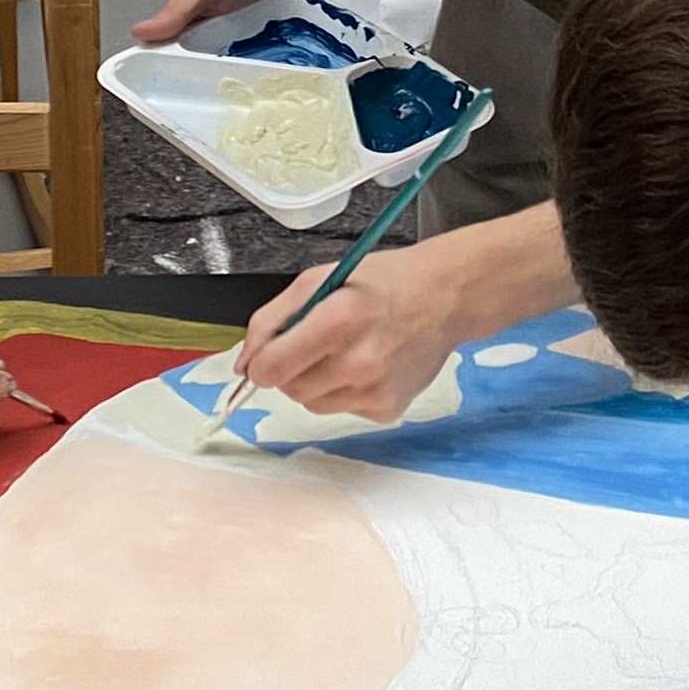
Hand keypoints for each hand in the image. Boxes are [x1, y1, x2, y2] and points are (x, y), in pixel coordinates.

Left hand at [238, 246, 456, 421]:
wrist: (443, 298)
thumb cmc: (381, 283)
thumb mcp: (318, 279)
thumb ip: (271, 320)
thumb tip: (244, 365)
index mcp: (337, 320)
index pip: (272, 369)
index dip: (261, 364)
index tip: (268, 356)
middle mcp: (358, 361)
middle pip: (290, 390)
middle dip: (291, 369)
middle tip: (316, 343)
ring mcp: (375, 390)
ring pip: (313, 404)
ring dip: (317, 382)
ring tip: (345, 351)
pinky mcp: (388, 409)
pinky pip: (343, 410)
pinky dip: (345, 392)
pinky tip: (368, 365)